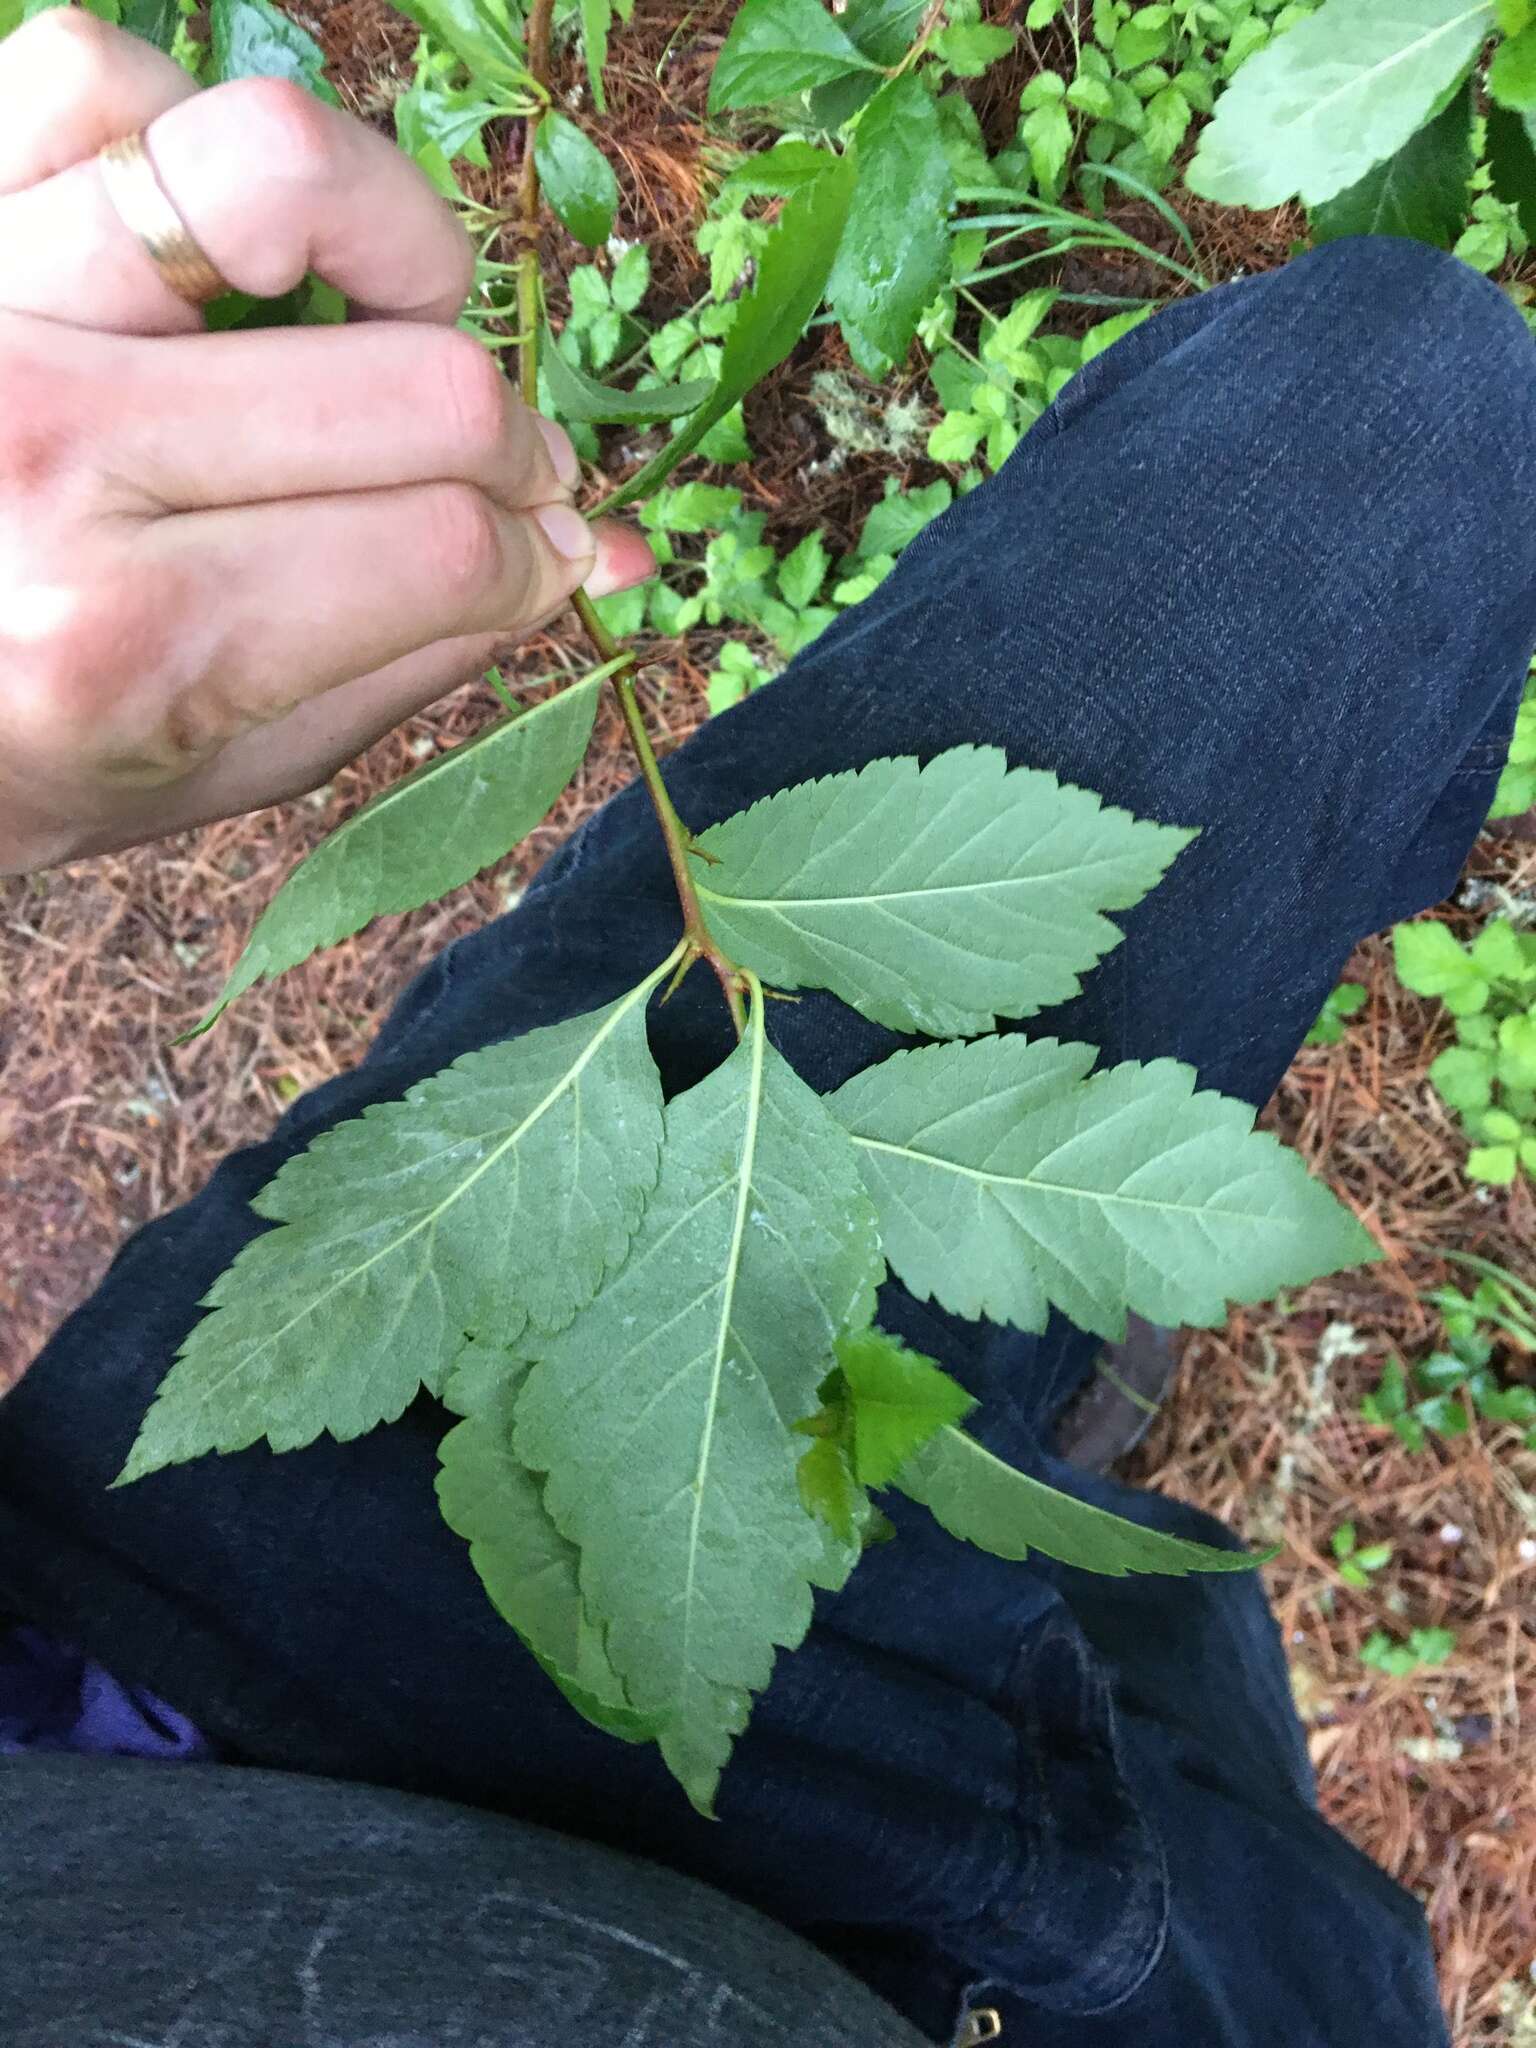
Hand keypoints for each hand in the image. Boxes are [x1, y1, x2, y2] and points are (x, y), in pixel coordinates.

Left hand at [0, 13, 652, 873]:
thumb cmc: (54, 749)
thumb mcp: (244, 759)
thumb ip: (431, 654)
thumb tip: (604, 554)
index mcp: (130, 639)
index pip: (448, 549)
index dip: (541, 550)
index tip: (549, 550)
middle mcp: (52, 458)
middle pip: (421, 391)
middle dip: (510, 439)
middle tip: (497, 465)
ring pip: (272, 167)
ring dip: (393, 236)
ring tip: (386, 312)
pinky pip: (95, 76)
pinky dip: (190, 130)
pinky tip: (222, 243)